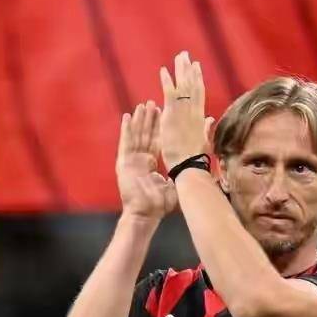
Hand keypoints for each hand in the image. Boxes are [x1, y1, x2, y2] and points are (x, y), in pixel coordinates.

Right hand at [117, 101, 176, 219]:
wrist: (145, 214)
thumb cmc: (159, 204)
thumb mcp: (173, 183)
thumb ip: (179, 171)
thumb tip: (192, 164)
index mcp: (150, 163)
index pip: (155, 140)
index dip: (158, 127)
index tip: (162, 112)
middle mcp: (140, 159)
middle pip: (145, 135)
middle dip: (149, 119)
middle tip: (152, 103)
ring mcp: (131, 160)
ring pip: (135, 135)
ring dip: (138, 120)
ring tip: (142, 105)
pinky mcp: (124, 163)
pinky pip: (125, 143)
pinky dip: (126, 130)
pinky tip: (127, 117)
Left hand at [159, 51, 214, 169]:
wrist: (189, 165)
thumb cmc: (196, 157)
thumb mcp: (203, 139)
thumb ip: (206, 126)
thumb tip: (211, 118)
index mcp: (200, 116)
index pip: (199, 93)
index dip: (198, 78)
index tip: (196, 65)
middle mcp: (193, 111)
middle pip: (192, 85)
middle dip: (189, 69)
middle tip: (185, 55)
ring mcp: (183, 113)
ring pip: (183, 86)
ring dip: (180, 70)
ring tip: (178, 57)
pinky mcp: (172, 116)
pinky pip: (169, 95)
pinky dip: (167, 82)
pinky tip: (163, 71)